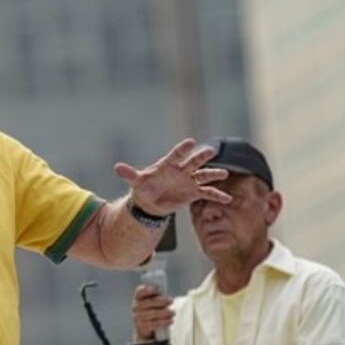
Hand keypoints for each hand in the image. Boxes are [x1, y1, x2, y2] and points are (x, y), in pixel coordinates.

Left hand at [115, 139, 230, 214]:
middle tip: (210, 151)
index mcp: (168, 164)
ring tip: (224, 173)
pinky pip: (207, 193)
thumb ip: (129, 174)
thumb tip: (117, 167)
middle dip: (201, 156)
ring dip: (214, 174)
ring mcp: (189, 180)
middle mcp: (182, 170)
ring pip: (204, 175)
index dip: (183, 149)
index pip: (176, 154)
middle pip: (193, 161)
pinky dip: (217, 195)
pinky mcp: (194, 192)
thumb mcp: (136, 181)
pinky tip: (227, 199)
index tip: (190, 142)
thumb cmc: (144, 187)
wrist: (151, 201)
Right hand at [132, 284, 173, 344]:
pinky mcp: (142, 327)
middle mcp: (136, 307)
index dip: (146, 290)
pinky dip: (164, 322)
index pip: (140, 292)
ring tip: (173, 312)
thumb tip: (163, 293)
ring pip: (153, 313)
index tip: (156, 289)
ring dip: (165, 312)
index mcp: (138, 298)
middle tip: (171, 300)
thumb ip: (156, 296)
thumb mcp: (152, 301)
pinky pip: (154, 324)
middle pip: (149, 302)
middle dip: (161, 301)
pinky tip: (170, 320)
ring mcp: (138, 317)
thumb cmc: (151, 310)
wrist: (144, 328)